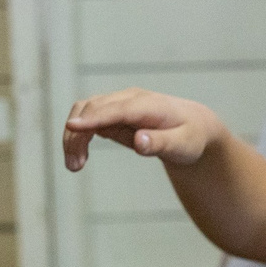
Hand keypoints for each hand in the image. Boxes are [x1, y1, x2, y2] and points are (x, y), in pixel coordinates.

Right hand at [63, 89, 223, 170]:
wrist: (192, 126)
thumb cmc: (189, 137)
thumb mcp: (183, 145)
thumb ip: (160, 143)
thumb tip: (139, 141)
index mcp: (148, 105)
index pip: (117, 109)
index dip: (94, 118)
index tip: (73, 126)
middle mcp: (129, 99)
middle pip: (94, 109)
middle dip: (77, 135)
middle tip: (74, 167)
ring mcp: (118, 103)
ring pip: (85, 111)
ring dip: (74, 136)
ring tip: (74, 166)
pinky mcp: (112, 111)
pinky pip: (88, 118)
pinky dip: (78, 135)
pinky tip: (80, 157)